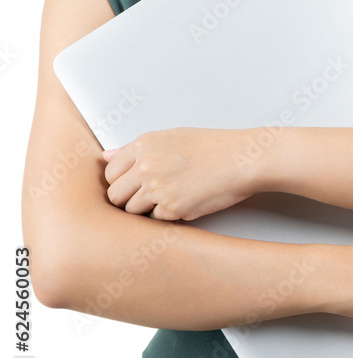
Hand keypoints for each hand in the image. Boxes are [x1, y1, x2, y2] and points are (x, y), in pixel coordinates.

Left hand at [102, 127, 266, 220]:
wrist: (241, 159)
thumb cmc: (211, 147)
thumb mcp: (170, 137)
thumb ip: (135, 149)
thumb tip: (106, 156)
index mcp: (144, 145)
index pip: (110, 172)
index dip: (120, 182)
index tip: (131, 184)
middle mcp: (146, 166)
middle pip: (115, 195)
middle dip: (127, 199)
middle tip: (148, 196)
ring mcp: (158, 188)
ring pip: (132, 210)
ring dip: (146, 209)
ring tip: (169, 197)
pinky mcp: (172, 208)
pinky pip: (155, 220)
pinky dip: (166, 216)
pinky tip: (183, 201)